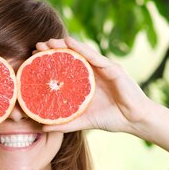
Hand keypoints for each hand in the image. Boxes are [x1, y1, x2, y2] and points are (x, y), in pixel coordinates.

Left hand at [34, 36, 156, 133]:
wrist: (135, 120)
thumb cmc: (113, 119)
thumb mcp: (84, 121)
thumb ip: (64, 123)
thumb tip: (42, 128)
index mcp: (87, 82)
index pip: (66, 68)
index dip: (50, 62)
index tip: (33, 59)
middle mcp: (94, 72)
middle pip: (71, 57)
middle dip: (54, 50)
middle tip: (36, 47)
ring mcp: (104, 68)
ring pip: (81, 53)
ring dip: (65, 45)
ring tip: (49, 41)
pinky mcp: (113, 69)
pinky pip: (95, 57)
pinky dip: (82, 49)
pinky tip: (69, 43)